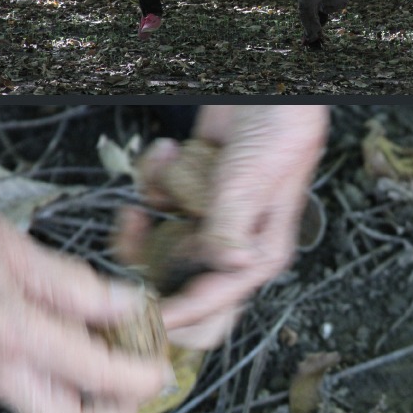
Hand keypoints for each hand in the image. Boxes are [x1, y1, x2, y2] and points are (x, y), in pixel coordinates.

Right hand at [0, 204, 172, 412]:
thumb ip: (76, 286)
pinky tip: (87, 348)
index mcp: (13, 333)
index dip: (139, 379)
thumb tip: (130, 306)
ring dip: (97, 400)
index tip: (161, 370)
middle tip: (143, 382)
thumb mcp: (16, 251)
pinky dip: (70, 383)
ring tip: (123, 360)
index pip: (96, 378)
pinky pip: (35, 394)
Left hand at [117, 106, 328, 348]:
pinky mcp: (187, 195)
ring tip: (168, 168)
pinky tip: (174, 151)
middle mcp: (231, 244)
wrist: (267, 91)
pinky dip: (156, 174)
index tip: (142, 321)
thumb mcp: (253, 183)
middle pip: (176, 281)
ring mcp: (206, 219)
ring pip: (155, 238)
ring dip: (154, 199)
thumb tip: (226, 267)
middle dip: (148, 254)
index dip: (177, 316)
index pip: (214, 303)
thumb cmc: (279, 133)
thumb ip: (232, 229)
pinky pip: (154, 201)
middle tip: (133, 230)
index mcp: (259, 254)